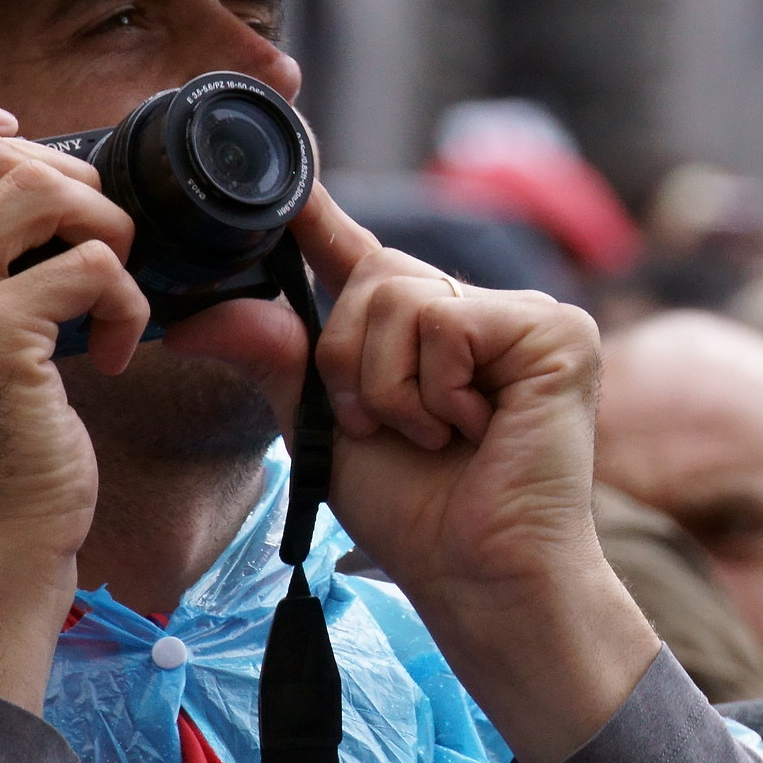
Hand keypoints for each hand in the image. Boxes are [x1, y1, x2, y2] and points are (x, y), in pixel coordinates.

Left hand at [288, 190, 657, 762]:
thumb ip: (280, 364)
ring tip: (435, 435)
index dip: (325, 223)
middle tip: (379, 427)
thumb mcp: (328, 432)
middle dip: (349, 359)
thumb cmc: (420, 517)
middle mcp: (482, 315)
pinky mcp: (557, 331)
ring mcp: (526, 317)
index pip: (367, 262)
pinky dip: (435, 387)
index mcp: (433, 337)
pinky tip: (474, 427)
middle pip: (376, 274)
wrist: (481, 577)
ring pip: (403, 296)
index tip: (291, 185)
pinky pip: (447, 321)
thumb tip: (205, 316)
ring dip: (390, 386)